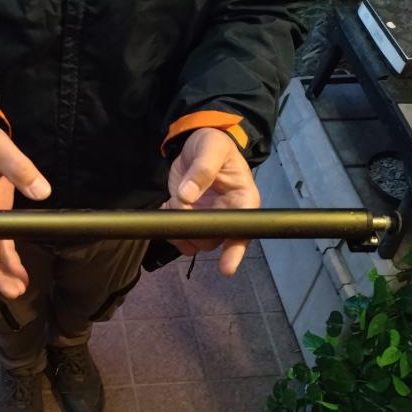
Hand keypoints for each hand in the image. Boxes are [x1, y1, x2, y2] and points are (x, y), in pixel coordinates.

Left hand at [165, 127, 260, 275]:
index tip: (226, 268)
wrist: (196, 143)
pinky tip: (167, 206)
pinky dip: (169, 226)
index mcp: (243, 199)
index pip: (243, 230)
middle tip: (179, 202)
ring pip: (195, 241)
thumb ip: (202, 170)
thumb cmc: (213, 144)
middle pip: (214, 240)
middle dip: (193, 228)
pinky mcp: (191, 219)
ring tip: (172, 202)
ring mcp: (209, 219)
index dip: (235, 250)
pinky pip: (180, 236)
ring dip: (178, 228)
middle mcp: (229, 215)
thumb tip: (187, 196)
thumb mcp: (211, 149)